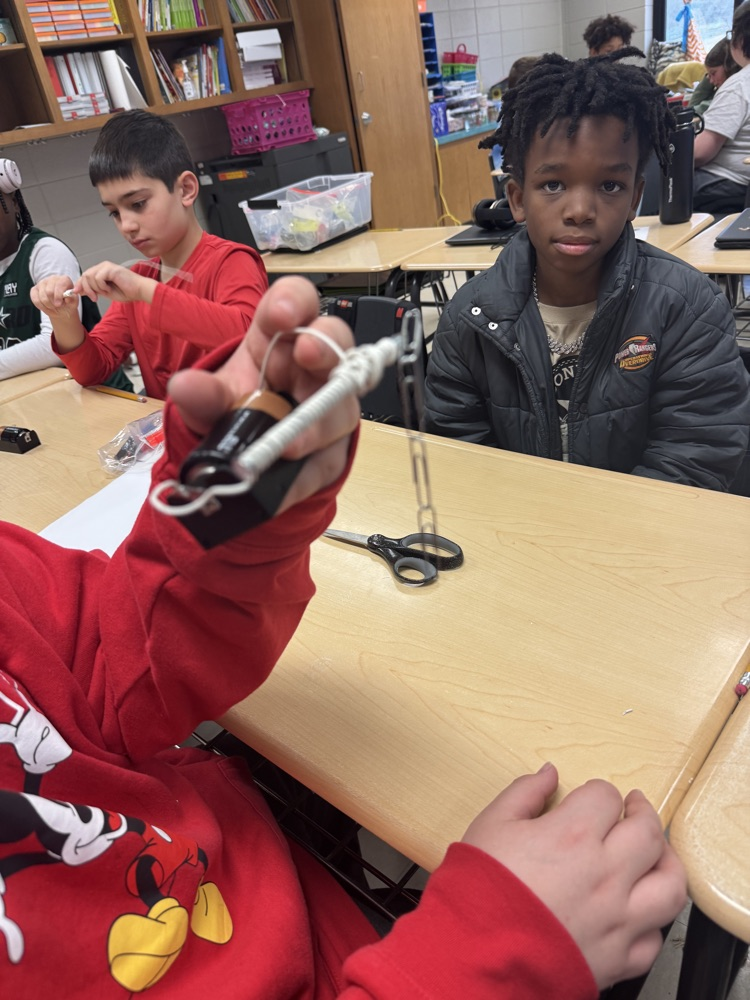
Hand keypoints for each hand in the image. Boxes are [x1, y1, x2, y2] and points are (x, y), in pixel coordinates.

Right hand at [31, 274, 78, 318]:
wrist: (62, 309)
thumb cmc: (68, 304)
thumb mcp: (73, 303)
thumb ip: (72, 299)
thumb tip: (67, 298)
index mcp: (64, 279)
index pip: (59, 285)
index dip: (58, 295)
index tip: (59, 304)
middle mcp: (53, 278)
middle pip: (49, 291)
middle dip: (53, 302)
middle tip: (57, 306)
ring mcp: (42, 283)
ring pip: (41, 296)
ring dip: (48, 305)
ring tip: (53, 307)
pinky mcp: (34, 289)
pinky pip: (35, 299)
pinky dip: (41, 306)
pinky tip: (46, 307)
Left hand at [75, 261, 157, 303]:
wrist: (139, 291)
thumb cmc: (127, 291)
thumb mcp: (105, 292)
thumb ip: (93, 290)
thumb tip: (79, 290)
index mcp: (101, 270)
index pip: (85, 275)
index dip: (79, 284)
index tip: (78, 293)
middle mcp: (103, 266)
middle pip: (85, 275)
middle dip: (87, 289)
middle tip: (95, 298)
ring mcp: (106, 266)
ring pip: (90, 277)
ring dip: (96, 288)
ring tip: (107, 291)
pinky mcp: (110, 269)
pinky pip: (98, 278)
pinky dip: (102, 286)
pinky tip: (110, 288)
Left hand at [168, 275, 358, 510]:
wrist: (243, 454)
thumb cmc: (234, 407)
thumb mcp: (209, 400)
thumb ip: (200, 394)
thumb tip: (184, 387)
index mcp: (280, 338)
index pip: (297, 302)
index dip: (295, 301)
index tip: (283, 314)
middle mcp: (313, 365)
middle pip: (335, 343)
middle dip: (325, 347)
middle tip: (309, 355)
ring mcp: (330, 406)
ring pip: (340, 405)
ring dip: (316, 424)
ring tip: (287, 447)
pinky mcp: (333, 449)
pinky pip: (328, 460)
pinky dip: (304, 476)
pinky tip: (283, 487)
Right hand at [462, 764, 686, 989]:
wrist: (474, 955)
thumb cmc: (479, 890)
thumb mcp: (492, 824)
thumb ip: (525, 792)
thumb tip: (548, 774)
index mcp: (574, 835)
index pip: (606, 797)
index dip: (598, 792)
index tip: (590, 797)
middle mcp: (606, 874)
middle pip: (648, 832)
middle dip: (642, 812)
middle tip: (632, 808)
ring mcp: (618, 918)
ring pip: (670, 884)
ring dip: (666, 862)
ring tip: (654, 853)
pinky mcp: (618, 958)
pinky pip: (654, 937)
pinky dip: (651, 919)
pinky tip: (636, 908)